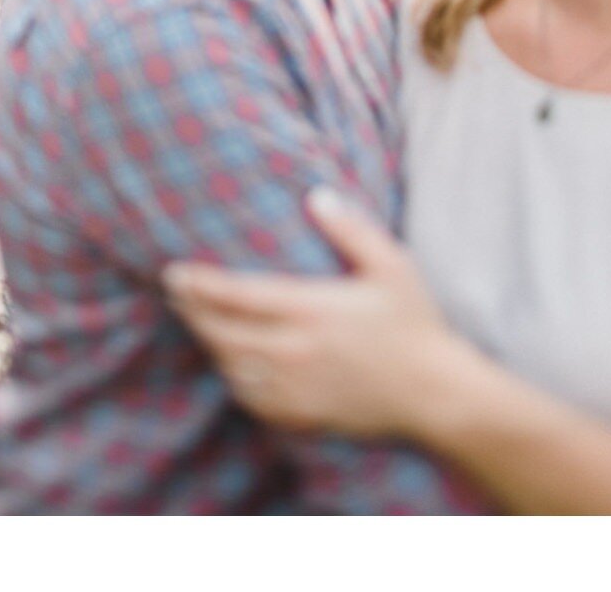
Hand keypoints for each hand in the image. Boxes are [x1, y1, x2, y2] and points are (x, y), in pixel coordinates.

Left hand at [162, 187, 462, 438]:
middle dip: (192, 312)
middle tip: (175, 293)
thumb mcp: (392, 265)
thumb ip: (351, 228)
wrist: (435, 395)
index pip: (238, 296)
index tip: (175, 272)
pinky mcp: (302, 415)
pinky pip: (251, 399)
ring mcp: (295, 388)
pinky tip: (230, 364)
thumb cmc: (416, 325)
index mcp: (312, 310)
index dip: (199, 285)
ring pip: (231, 367)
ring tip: (197, 322)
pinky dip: (233, 378)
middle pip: (223, 333)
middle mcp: (294, 351)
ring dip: (210, 344)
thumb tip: (316, 196)